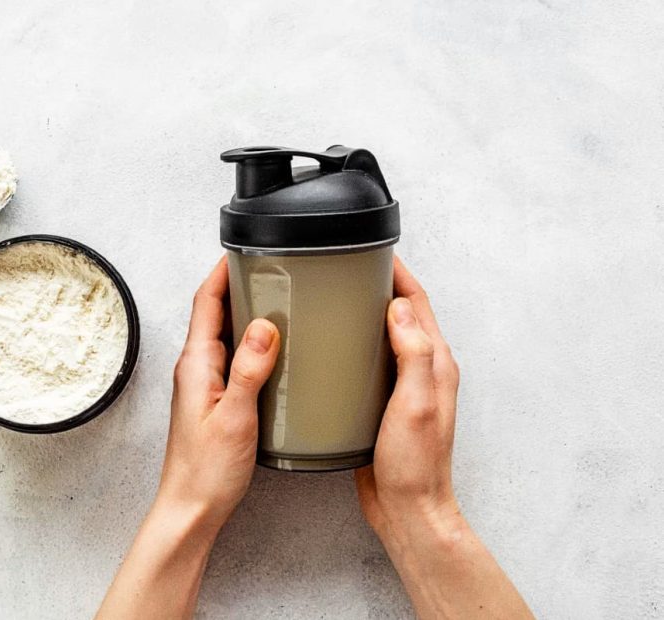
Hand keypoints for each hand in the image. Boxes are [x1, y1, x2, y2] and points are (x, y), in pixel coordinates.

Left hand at [97, 257, 278, 619]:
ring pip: (224, 335)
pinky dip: (252, 344)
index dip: (222, 271)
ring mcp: (204, 384)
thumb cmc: (207, 470)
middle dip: (238, 284)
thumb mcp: (236, 416)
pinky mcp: (215, 399)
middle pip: (214, 312)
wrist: (191, 508)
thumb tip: (266, 325)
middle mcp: (195, 368)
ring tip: (278, 300)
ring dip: (246, 313)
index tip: (243, 249)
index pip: (205, 302)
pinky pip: (233, 358)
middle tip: (270, 269)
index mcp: (195, 364)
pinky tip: (275, 350)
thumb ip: (250, 369)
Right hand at [355, 257, 532, 618]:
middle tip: (346, 269)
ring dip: (365, 314)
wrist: (407, 509)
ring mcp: (403, 387)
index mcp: (436, 364)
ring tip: (333, 299)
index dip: (399, 274)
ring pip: (383, 337)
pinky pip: (369, 362)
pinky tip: (329, 348)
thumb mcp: (416, 405)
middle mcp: (423, 371)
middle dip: (379, 286)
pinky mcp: (383, 403)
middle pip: (402, 314)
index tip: (375, 252)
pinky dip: (353, 345)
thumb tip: (399, 308)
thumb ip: (415, 354)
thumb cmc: (415, 464)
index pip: (418, 303)